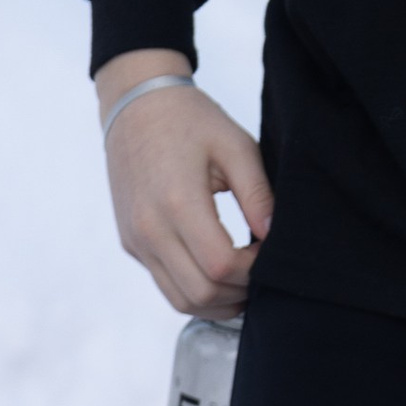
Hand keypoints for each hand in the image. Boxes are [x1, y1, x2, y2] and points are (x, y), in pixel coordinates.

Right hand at [97, 48, 272, 318]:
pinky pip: (166, 285)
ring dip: (218, 301)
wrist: (136, 104)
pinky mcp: (131, 243)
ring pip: (180, 300)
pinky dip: (196, 291)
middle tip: (264, 272)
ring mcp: (136, 240)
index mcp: (177, 202)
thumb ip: (258, 193)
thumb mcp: (236, 145)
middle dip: (240, 292)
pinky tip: (221, 274)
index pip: (220, 266)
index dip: (253, 271)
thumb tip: (274, 237)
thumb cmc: (191, 120)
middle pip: (201, 292)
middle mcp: (149, 228)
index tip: (271, 252)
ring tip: (246, 280)